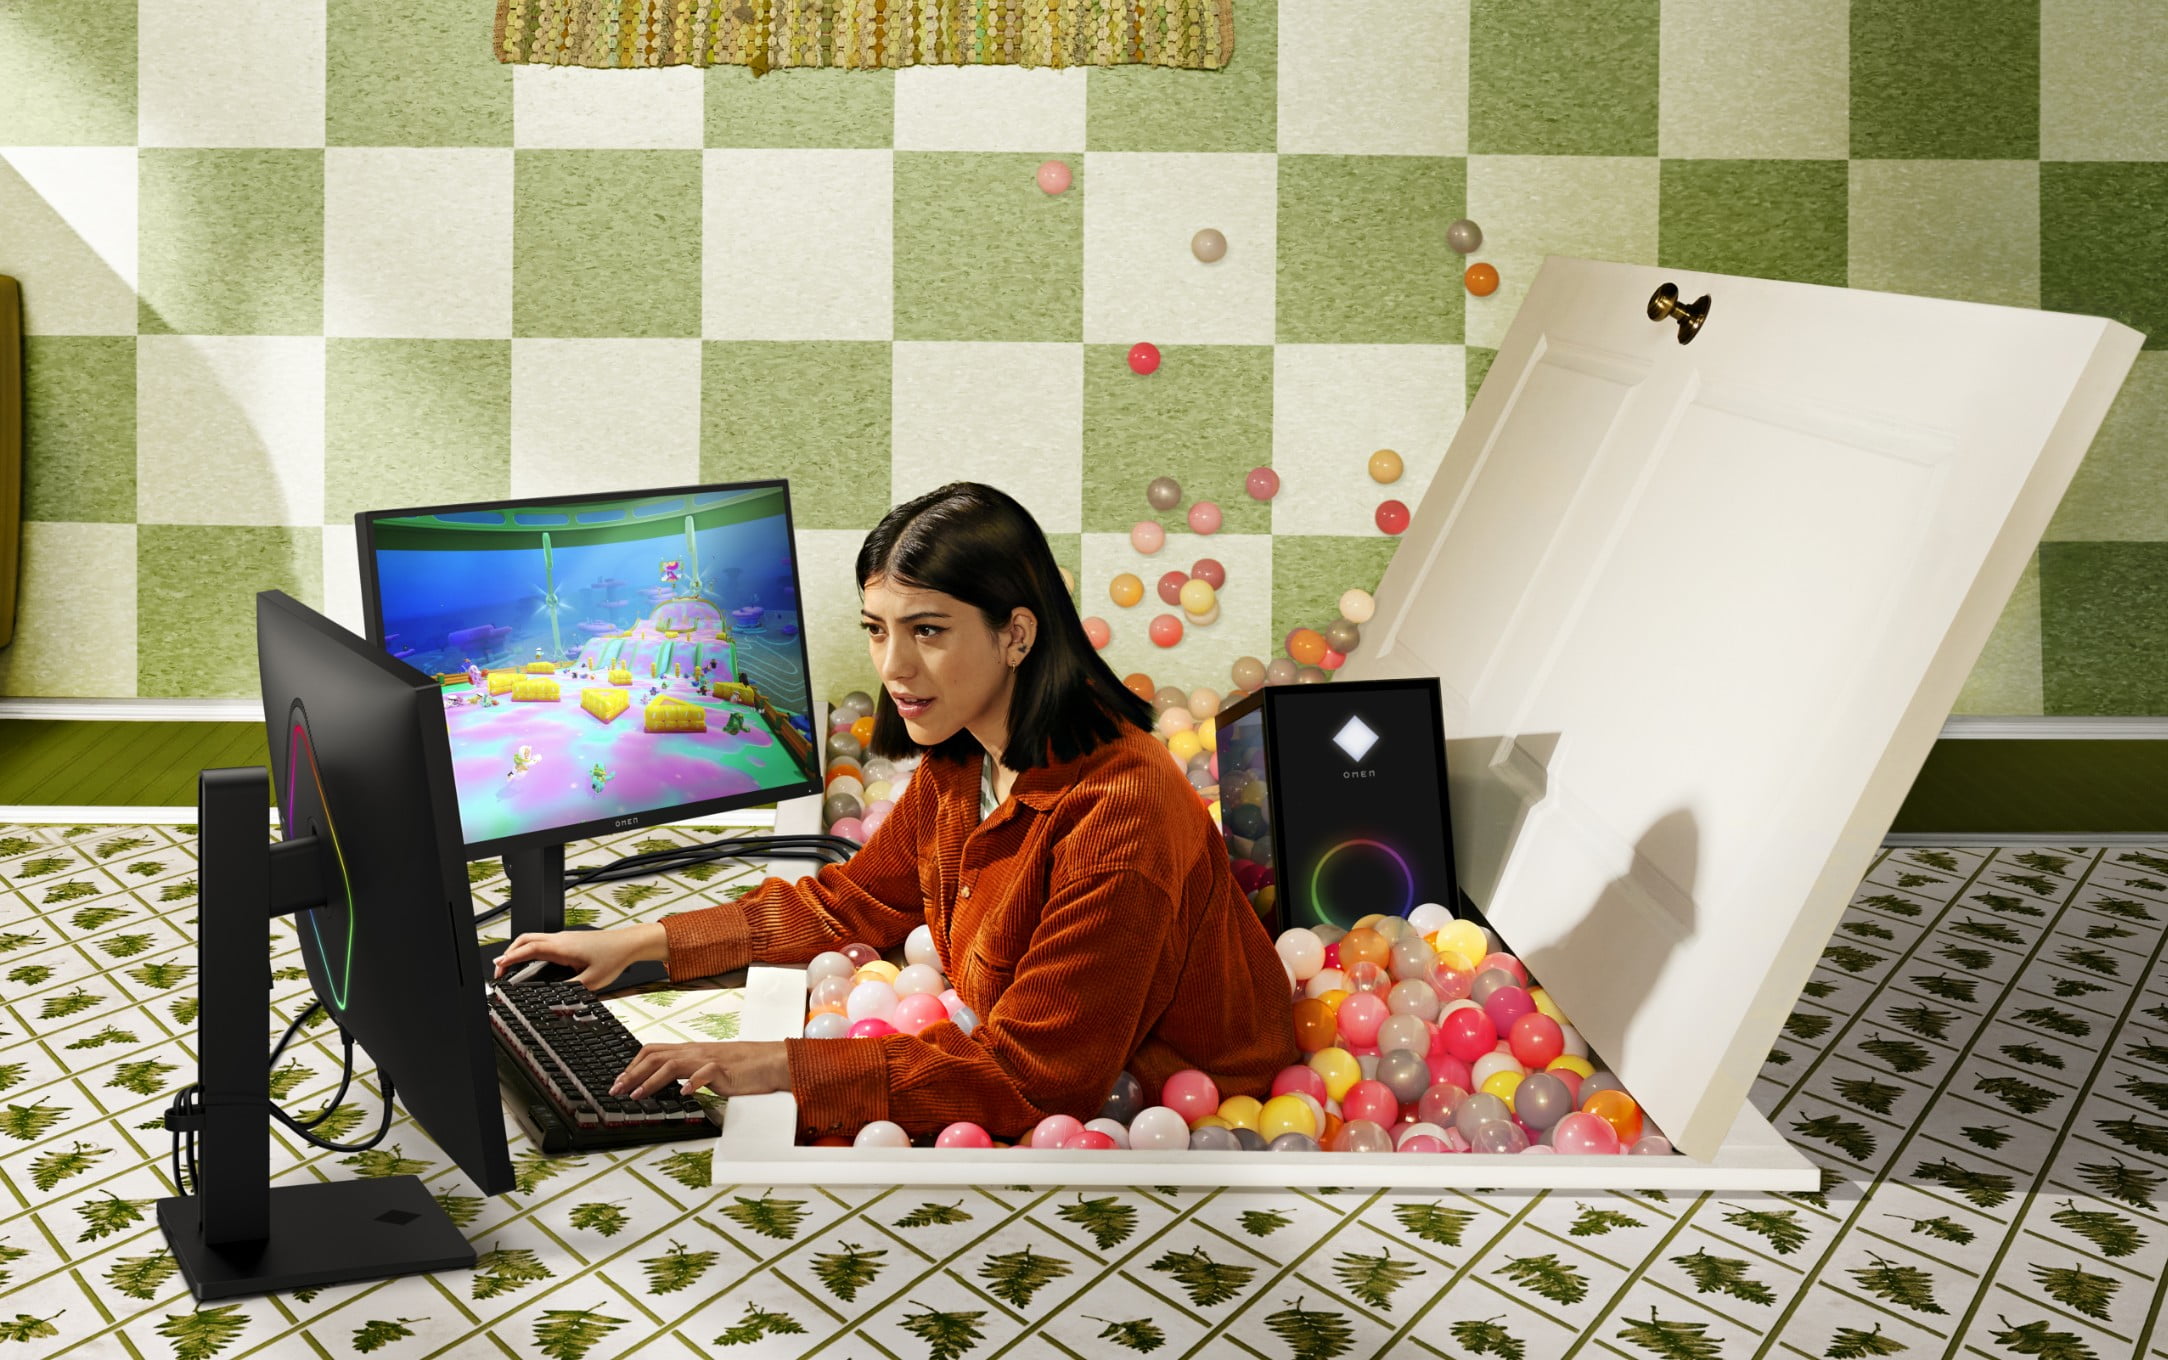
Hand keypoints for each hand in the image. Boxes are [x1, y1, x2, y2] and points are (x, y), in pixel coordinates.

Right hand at [494, 923, 665, 990]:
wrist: (628, 944)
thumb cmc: (614, 957)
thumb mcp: (591, 982)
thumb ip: (570, 993)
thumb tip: (555, 1005)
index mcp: (561, 947)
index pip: (527, 949)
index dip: (509, 958)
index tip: (498, 968)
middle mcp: (560, 939)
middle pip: (525, 939)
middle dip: (509, 952)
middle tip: (500, 968)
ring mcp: (564, 938)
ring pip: (534, 939)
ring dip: (519, 950)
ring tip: (511, 965)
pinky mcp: (569, 940)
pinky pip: (544, 942)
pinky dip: (531, 950)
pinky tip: (533, 962)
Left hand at [610, 1040, 790, 1099]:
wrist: (770, 1061)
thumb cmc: (744, 1067)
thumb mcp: (710, 1068)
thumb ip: (691, 1073)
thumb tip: (672, 1085)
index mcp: (691, 1051)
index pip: (653, 1052)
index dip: (633, 1065)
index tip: (620, 1081)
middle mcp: (695, 1051)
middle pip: (655, 1056)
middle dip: (632, 1073)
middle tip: (617, 1089)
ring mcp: (708, 1059)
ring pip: (671, 1064)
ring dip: (651, 1080)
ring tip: (638, 1095)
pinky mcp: (723, 1069)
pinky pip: (704, 1074)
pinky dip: (692, 1083)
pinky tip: (684, 1093)